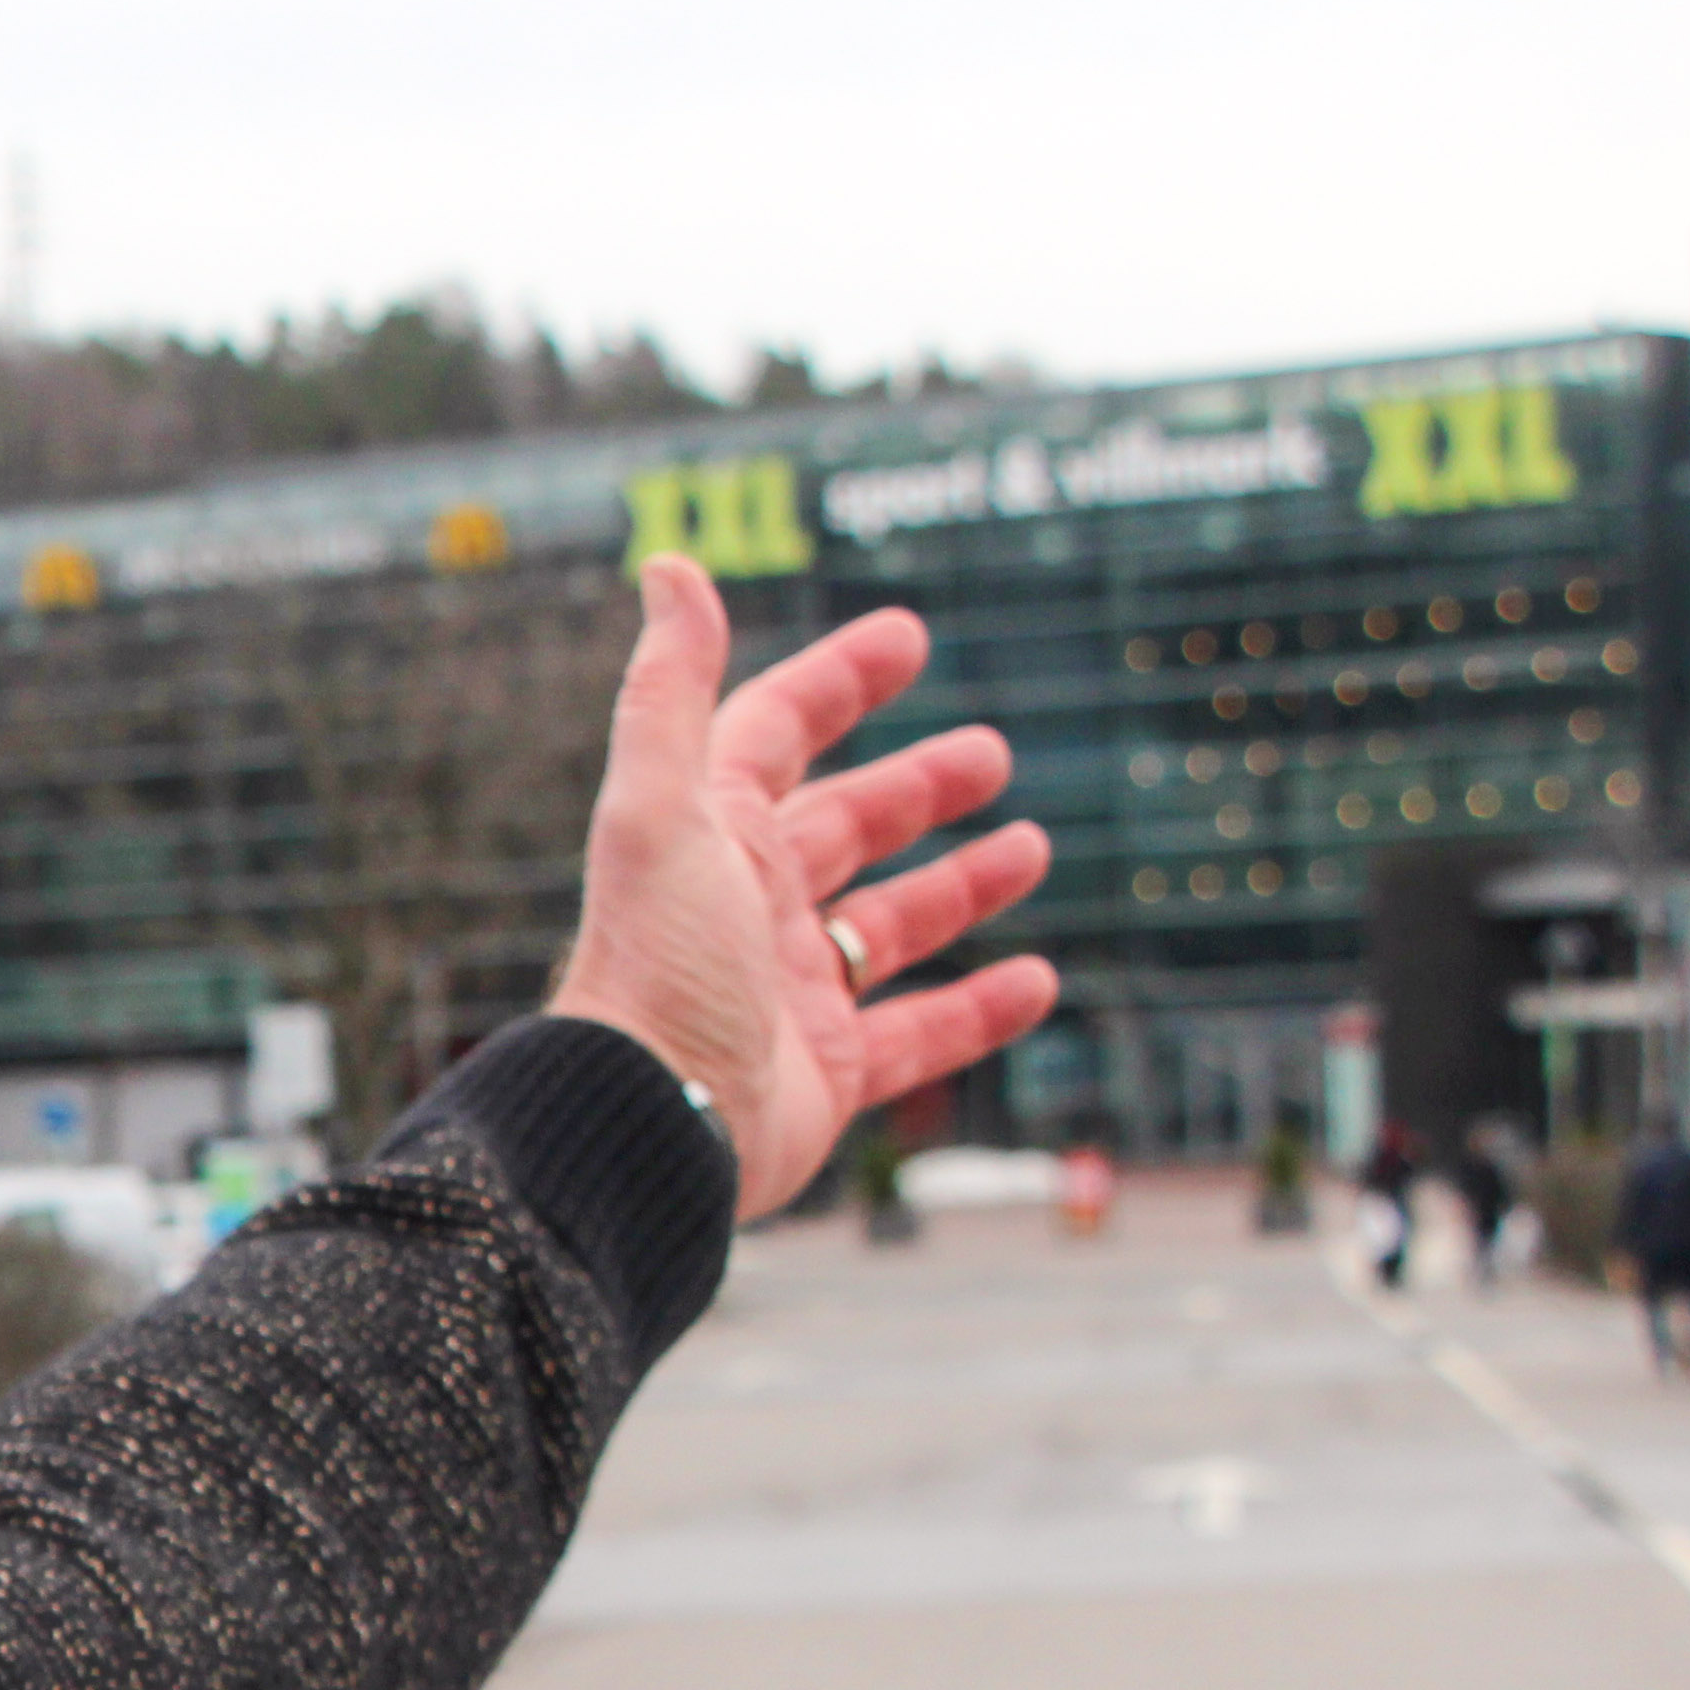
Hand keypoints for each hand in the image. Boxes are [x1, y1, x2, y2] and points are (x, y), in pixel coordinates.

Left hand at [548, 554, 1058, 1217]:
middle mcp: (750, 909)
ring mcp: (791, 992)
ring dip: (961, 885)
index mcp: (710, 836)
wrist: (650, 1126)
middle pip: (846, 827)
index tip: (910, 638)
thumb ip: (668, 690)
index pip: (776, 734)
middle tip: (993, 754)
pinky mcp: (826, 1074)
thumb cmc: (656, 966)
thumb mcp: (663, 810)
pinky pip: (919, 1035)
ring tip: (1031, 847)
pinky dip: (979, 1009)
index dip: (836, 681)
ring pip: (893, 925)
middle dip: (917, 786)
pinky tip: (1039, 981)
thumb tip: (669, 563)